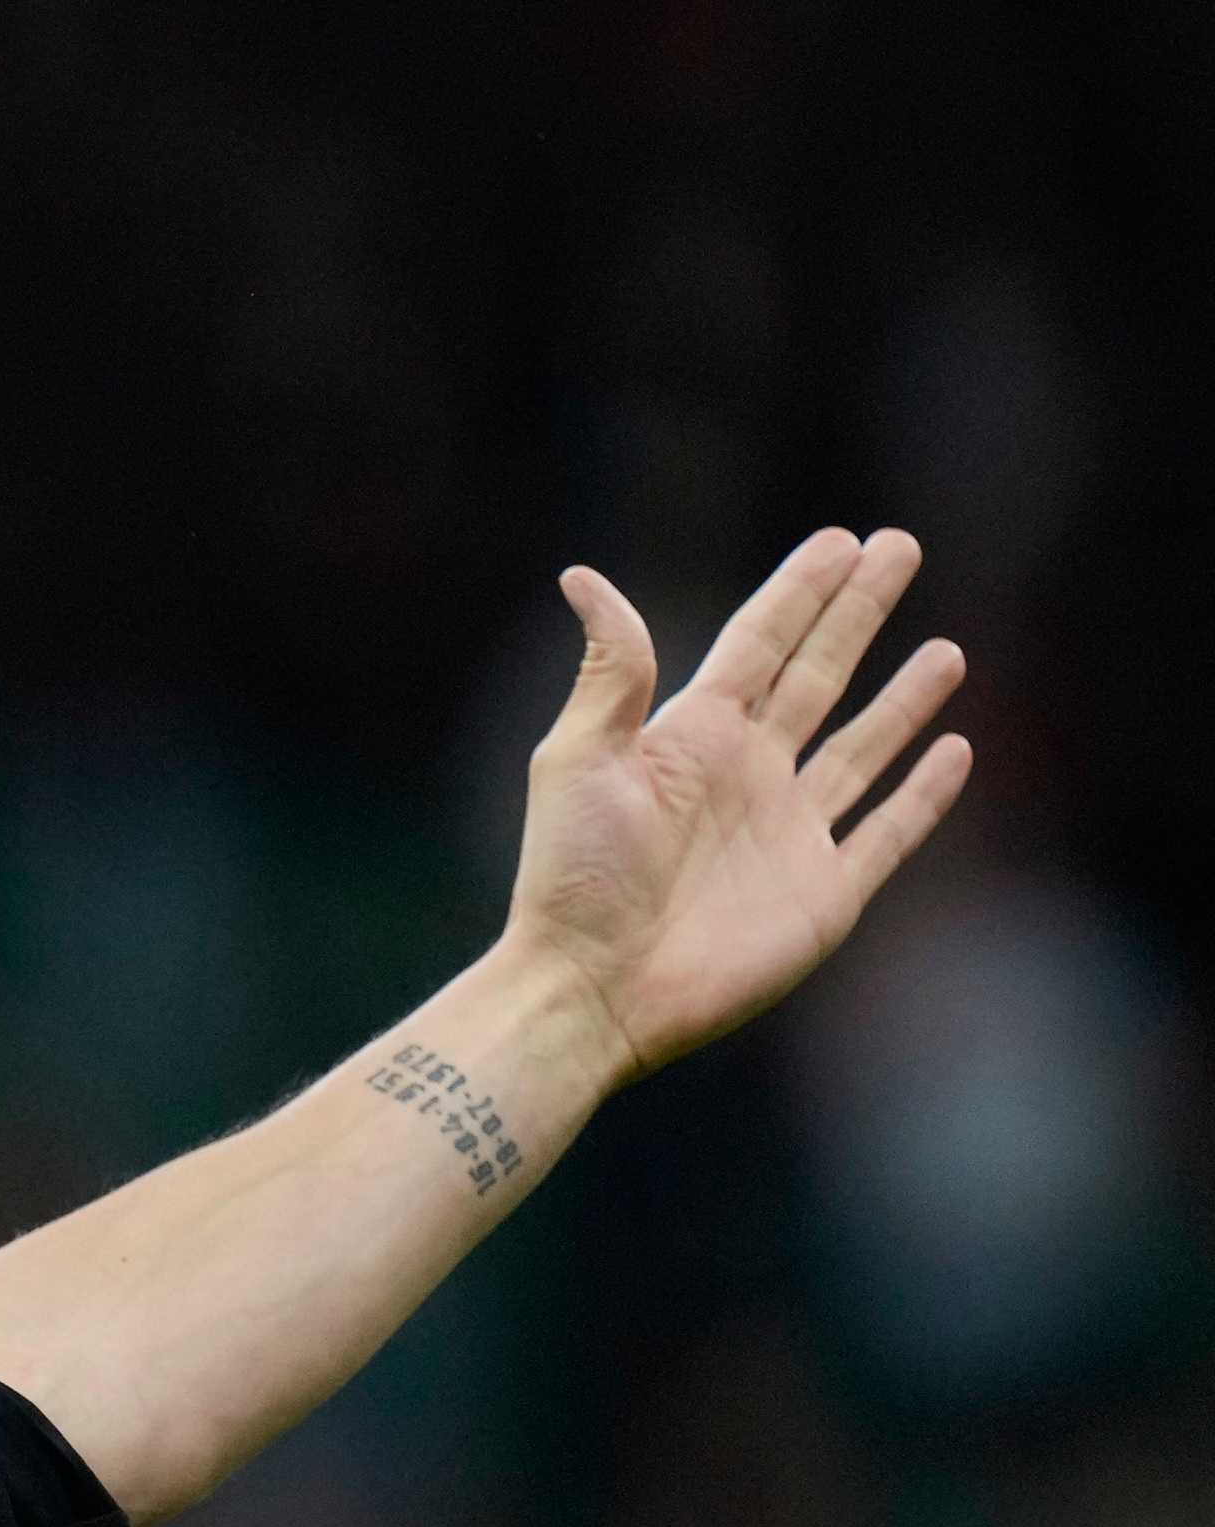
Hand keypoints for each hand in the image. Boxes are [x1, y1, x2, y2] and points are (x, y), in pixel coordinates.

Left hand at [510, 525, 970, 1084]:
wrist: (592, 987)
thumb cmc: (572, 875)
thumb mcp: (581, 759)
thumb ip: (611, 670)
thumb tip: (582, 575)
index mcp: (689, 737)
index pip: (759, 644)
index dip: (800, 592)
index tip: (840, 539)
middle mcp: (746, 775)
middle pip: (819, 675)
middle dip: (859, 613)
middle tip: (901, 547)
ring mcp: (790, 833)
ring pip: (862, 749)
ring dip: (904, 700)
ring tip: (946, 650)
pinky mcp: (824, 893)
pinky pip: (888, 832)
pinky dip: (924, 794)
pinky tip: (954, 751)